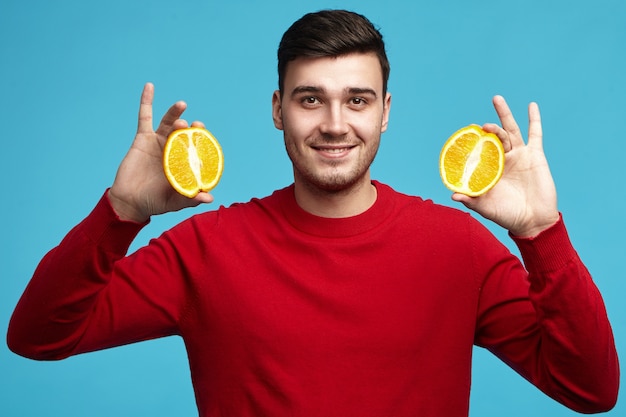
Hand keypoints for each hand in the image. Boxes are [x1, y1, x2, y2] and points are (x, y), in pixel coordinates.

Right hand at [108, 83, 213, 222]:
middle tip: (196, 125)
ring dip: (175, 113)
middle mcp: (174, 150)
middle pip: (185, 133)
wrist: (130, 202)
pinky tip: (150, 86)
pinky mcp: (143, 138)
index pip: (198, 147)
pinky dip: (147, 101)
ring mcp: (159, 142)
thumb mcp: (175, 202)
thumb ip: (191, 198)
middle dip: (191, 127)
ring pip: (169, 123)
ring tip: (182, 105)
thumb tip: (210, 199)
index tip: (205, 134)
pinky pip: (144, 116)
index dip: (203, 139)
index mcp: (185, 162)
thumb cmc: (155, 202)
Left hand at [452, 95, 558, 236]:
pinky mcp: (535, 156)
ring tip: (496, 99)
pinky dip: (534, 119)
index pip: (479, 151)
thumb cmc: (507, 215)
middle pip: (493, 137)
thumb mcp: (486, 208)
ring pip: (510, 130)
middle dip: (487, 126)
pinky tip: (532, 105)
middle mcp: (503, 160)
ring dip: (504, 115)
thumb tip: (453, 195)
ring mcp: (519, 156)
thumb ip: (471, 201)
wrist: (533, 221)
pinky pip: (536, 134)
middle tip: (476, 121)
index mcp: (489, 170)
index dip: (472, 143)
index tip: (464, 135)